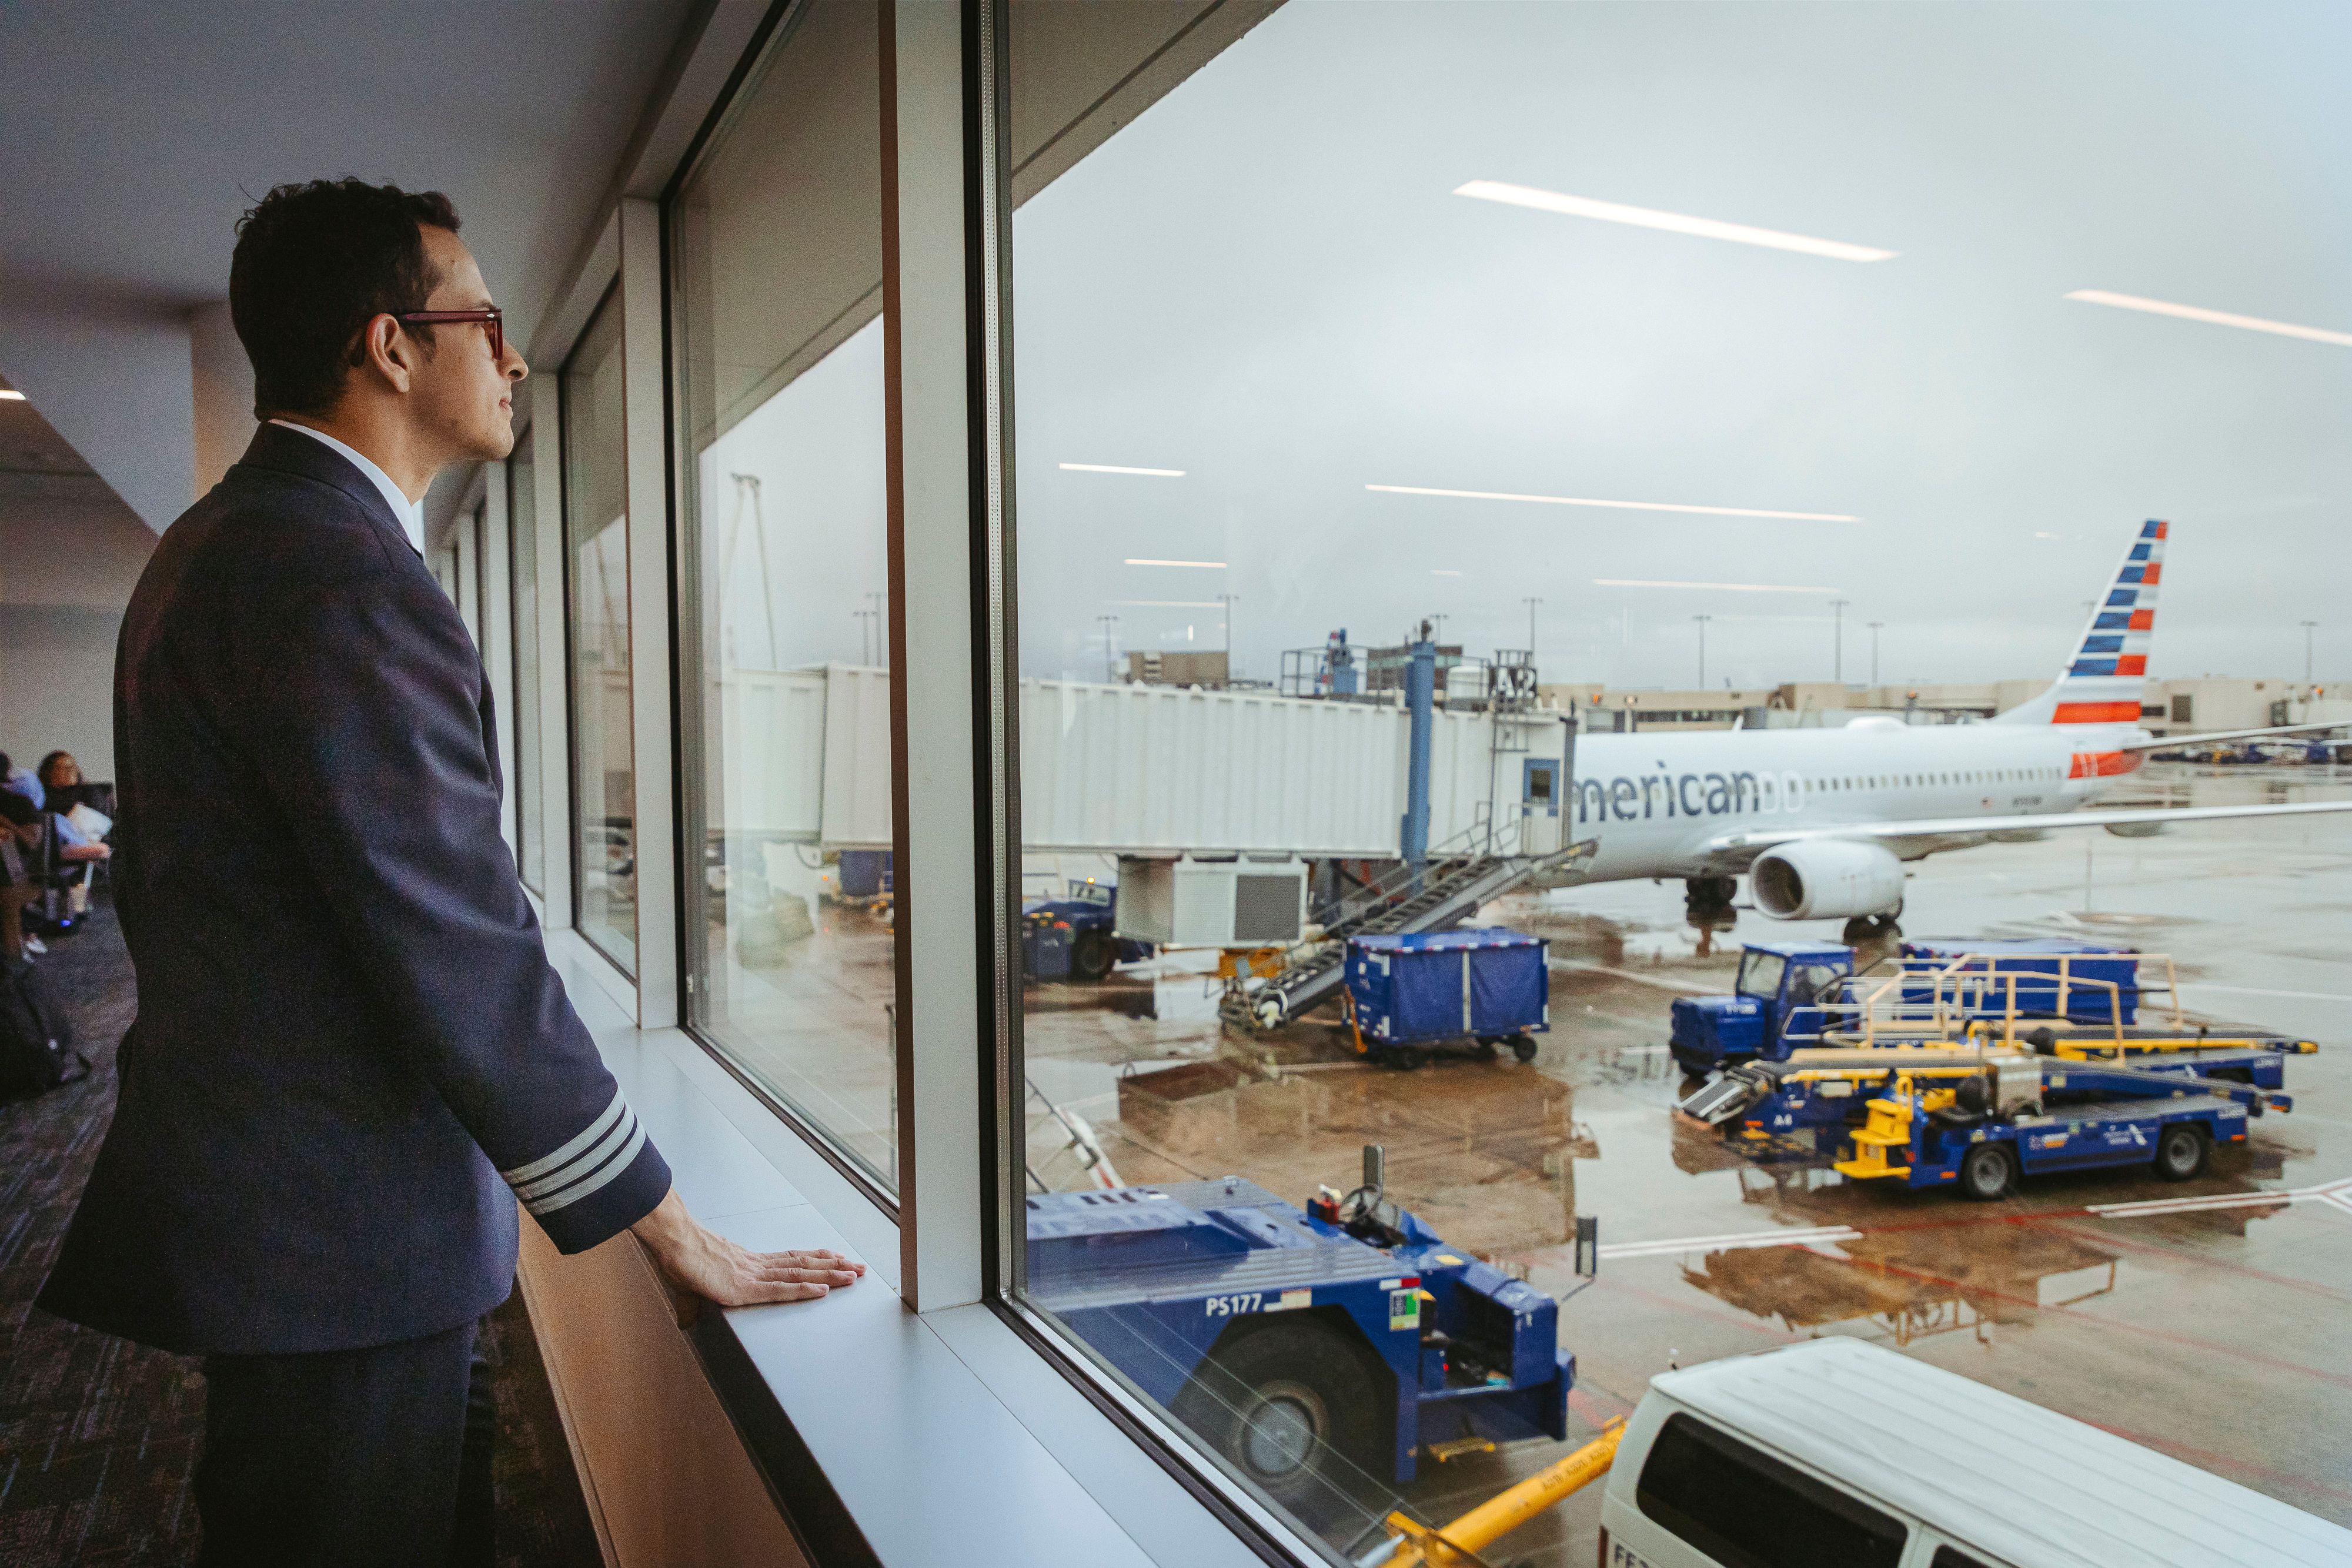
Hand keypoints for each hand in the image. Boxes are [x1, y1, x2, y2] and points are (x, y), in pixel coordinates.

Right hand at [629, 1187, 866, 1306]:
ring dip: (830, 1275)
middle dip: (834, 1267)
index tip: (837, 1258)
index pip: (790, 1261)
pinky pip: (780, 1290)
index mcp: (748, 1264)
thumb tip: (686, 1321)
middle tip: (860, 1268)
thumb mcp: (689, 1288)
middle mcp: (757, 1266)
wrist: (672, 1242)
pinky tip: (823, 1290)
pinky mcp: (744, 1288)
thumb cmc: (679, 1259)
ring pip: (800, 1275)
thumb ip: (693, 1305)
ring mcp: (753, 1276)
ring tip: (854, 1275)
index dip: (815, 1260)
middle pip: (803, 1265)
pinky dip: (804, 1290)